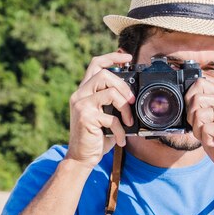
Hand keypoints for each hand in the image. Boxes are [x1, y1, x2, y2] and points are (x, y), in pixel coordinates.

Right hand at [65, 52, 134, 170]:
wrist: (81, 158)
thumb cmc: (96, 137)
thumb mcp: (105, 116)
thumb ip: (113, 103)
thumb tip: (133, 95)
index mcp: (85, 91)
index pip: (95, 64)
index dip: (111, 57)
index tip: (126, 56)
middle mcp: (80, 95)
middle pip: (104, 74)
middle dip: (123, 86)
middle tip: (131, 101)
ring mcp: (81, 105)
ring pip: (110, 92)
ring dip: (125, 107)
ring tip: (128, 121)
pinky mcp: (85, 117)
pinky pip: (111, 117)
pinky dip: (121, 130)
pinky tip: (121, 139)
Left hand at [185, 79, 213, 180]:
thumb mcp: (205, 123)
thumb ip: (198, 109)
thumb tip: (182, 98)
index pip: (200, 84)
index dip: (189, 100)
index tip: (195, 116)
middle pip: (196, 99)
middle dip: (193, 119)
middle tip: (204, 131)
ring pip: (200, 115)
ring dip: (199, 132)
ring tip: (212, 137)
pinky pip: (207, 129)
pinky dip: (207, 140)